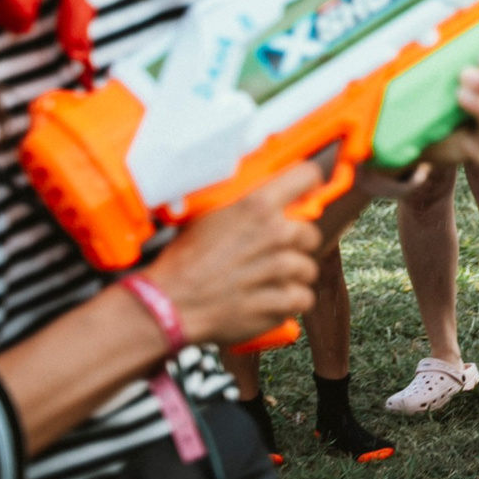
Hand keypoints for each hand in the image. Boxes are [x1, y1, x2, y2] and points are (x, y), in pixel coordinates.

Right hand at [146, 161, 323, 347]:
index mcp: (256, 206)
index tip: (308, 191)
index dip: (309, 184)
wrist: (169, 302)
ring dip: (291, 276)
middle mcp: (274, 233)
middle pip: (310, 233)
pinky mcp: (280, 300)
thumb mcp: (210, 218)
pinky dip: (289, 302)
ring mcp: (280, 268)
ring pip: (308, 268)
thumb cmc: (183, 261)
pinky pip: (303, 297)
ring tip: (263, 281)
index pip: (306, 176)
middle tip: (271, 254)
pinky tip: (268, 299)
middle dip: (294, 244)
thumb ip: (247, 208)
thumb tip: (270, 201)